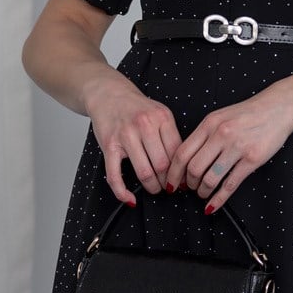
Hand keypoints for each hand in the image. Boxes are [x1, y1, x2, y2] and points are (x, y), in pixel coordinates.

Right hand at [87, 76, 182, 203]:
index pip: (178, 152)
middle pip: (163, 165)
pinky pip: (115, 175)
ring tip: (155, 188)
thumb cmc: (136, 107)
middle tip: (169, 188)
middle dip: (168, 182)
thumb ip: (171, 136)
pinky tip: (130, 199)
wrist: (108, 93)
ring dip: (152, 186)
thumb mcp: (160, 114)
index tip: (183, 182)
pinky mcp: (109, 145)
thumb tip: (184, 165)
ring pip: (144, 172)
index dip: (182, 172)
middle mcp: (144, 125)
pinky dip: (123, 192)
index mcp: (162, 118)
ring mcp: (125, 135)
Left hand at [165, 87, 292, 212]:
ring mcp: (237, 147)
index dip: (173, 172)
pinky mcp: (252, 159)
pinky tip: (213, 205)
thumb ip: (203, 135)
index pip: (182, 153)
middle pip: (193, 168)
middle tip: (189, 189)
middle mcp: (221, 135)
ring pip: (210, 178)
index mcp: (209, 124)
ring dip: (203, 192)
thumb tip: (186, 160)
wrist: (278, 107)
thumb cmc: (249, 113)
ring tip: (203, 194)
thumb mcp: (220, 117)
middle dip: (188, 184)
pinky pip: (230, 184)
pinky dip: (218, 199)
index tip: (171, 182)